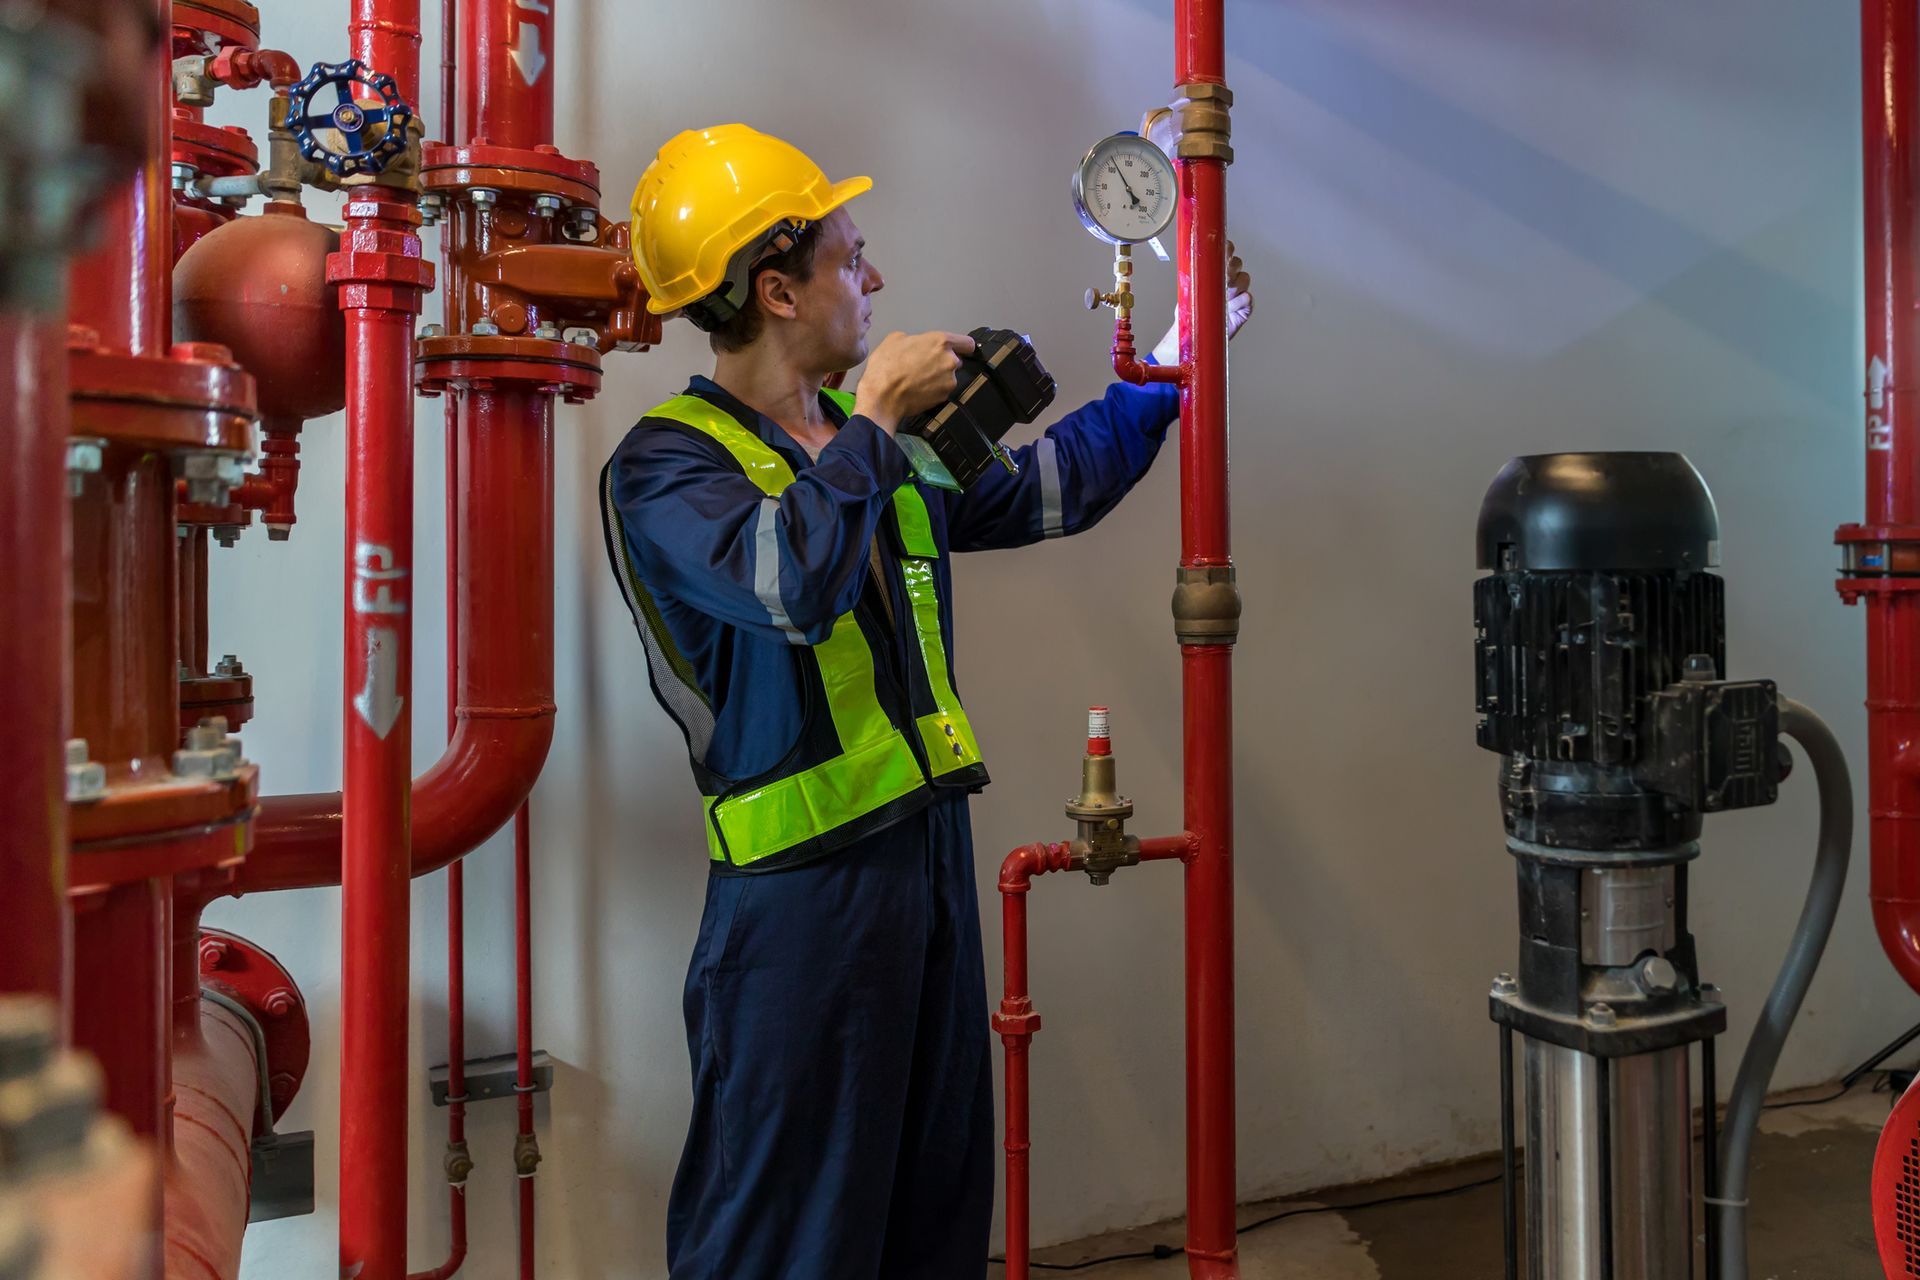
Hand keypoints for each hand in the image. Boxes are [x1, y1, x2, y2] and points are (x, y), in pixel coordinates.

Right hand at [854, 331, 975, 433]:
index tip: (957, 350)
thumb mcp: (895, 339)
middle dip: (944, 362)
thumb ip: (915, 339)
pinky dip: (933, 390)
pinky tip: (918, 389)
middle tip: (925, 365)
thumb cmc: (886, 365)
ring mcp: (948, 381)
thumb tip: (917, 344)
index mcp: (940, 342)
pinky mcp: (943, 397)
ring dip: (939, 377)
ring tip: (919, 379)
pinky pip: (942, 391)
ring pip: (949, 377)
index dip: (961, 346)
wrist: (882, 396)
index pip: (967, 343)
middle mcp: (950, 361)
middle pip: (956, 360)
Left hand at [1151, 240, 1253, 366]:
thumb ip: (1195, 273)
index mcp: (1216, 272)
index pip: (1226, 252)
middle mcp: (1228, 280)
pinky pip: (1248, 298)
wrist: (1194, 334)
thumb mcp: (1188, 289)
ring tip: (1223, 297)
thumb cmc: (1191, 313)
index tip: (1221, 253)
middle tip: (1220, 279)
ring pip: (1244, 279)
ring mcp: (1237, 294)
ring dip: (1234, 287)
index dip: (1226, 250)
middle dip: (1229, 269)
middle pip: (1237, 263)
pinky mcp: (1244, 309)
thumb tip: (1194, 258)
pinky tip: (1229, 308)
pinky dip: (1240, 302)